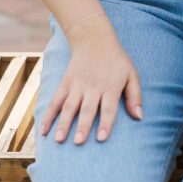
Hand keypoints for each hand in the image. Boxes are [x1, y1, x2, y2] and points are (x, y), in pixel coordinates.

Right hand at [40, 16, 141, 144]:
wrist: (94, 39)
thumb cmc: (116, 60)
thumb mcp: (131, 74)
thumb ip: (135, 96)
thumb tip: (139, 117)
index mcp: (111, 87)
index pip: (109, 108)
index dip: (106, 123)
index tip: (101, 139)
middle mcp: (93, 87)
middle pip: (88, 109)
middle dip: (83, 126)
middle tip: (79, 142)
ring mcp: (77, 85)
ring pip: (69, 106)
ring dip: (63, 123)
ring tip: (59, 140)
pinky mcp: (65, 83)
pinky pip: (55, 101)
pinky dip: (48, 115)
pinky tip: (42, 130)